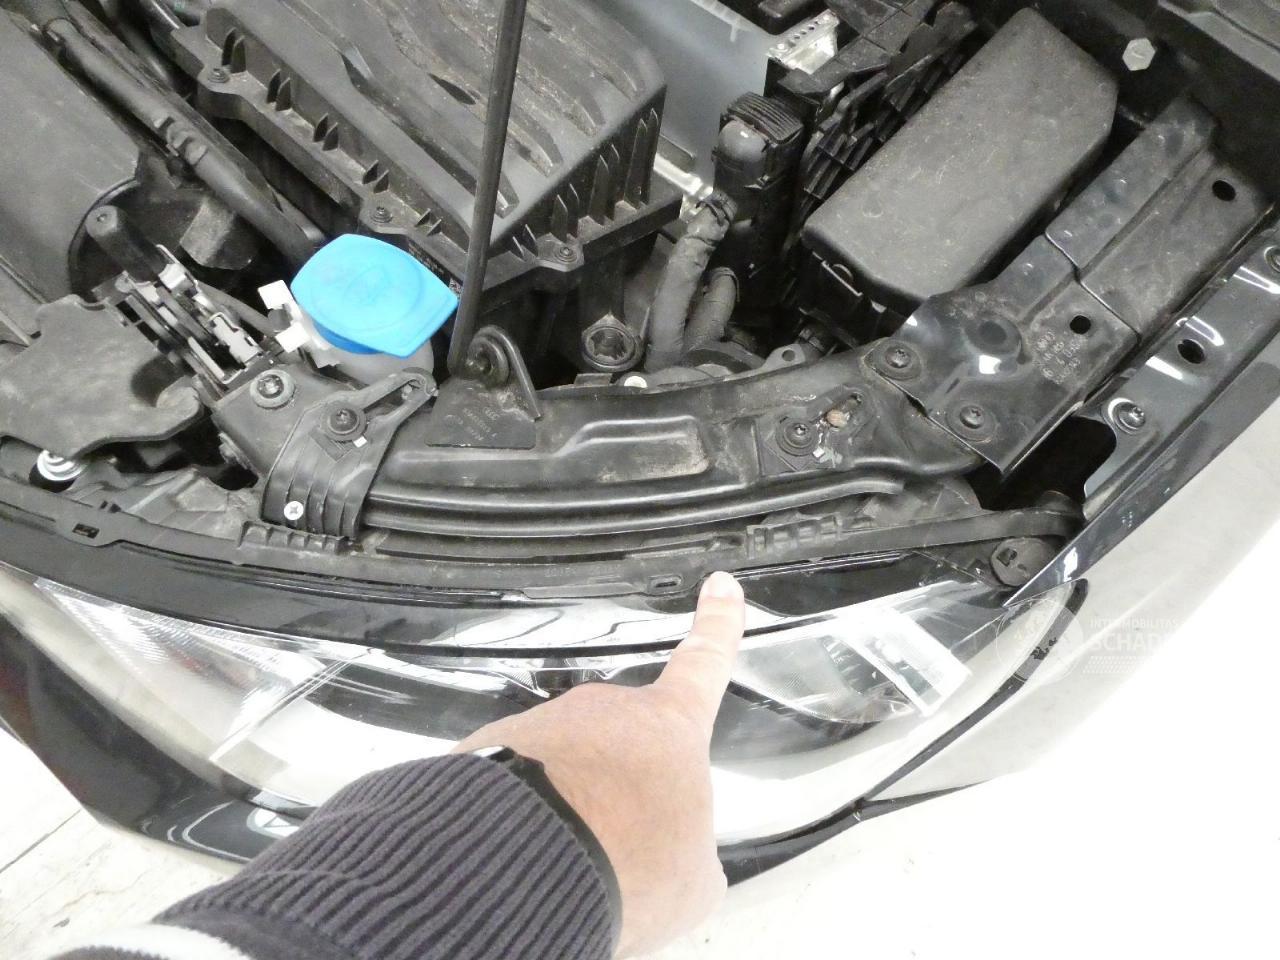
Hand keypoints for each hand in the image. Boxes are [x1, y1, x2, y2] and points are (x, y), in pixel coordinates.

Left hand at [455, 571, 745, 956]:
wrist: (531, 864)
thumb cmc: (630, 863)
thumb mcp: (692, 878)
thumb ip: (688, 852)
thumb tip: (670, 859)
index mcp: (669, 727)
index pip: (704, 664)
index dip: (717, 626)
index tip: (720, 586)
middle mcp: (606, 710)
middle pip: (620, 742)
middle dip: (616, 787)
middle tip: (615, 846)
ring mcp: (543, 724)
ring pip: (562, 766)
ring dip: (565, 807)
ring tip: (566, 860)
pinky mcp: (488, 747)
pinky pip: (512, 783)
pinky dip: (518, 815)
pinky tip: (521, 851)